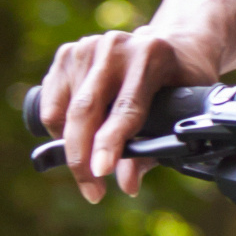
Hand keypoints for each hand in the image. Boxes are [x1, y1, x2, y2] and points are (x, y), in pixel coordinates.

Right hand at [38, 25, 215, 199]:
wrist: (174, 44)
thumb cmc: (183, 80)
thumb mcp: (184, 108)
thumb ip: (155, 146)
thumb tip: (127, 184)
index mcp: (151, 55)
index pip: (125, 107)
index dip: (110, 142)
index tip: (101, 172)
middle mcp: (116, 47)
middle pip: (86, 110)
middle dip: (82, 156)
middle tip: (92, 191)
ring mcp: (88, 47)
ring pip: (64, 110)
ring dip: (71, 148)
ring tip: (89, 168)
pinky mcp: (68, 53)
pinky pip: (52, 103)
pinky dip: (59, 129)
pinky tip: (78, 139)